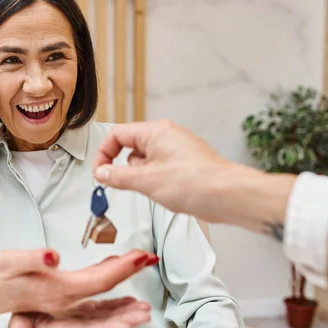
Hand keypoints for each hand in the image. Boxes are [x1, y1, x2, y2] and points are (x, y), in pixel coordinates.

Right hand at [0, 248, 157, 320]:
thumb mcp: (5, 264)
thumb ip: (30, 260)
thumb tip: (52, 258)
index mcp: (55, 295)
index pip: (95, 284)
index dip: (119, 270)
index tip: (139, 257)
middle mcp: (63, 304)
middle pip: (104, 298)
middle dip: (130, 284)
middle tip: (150, 265)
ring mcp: (64, 305)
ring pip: (102, 307)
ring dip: (125, 301)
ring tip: (146, 297)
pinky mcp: (62, 300)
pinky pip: (92, 301)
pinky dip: (109, 292)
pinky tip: (120, 279)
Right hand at [6, 297, 150, 327]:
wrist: (24, 315)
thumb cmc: (21, 317)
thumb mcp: (17, 321)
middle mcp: (75, 326)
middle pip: (103, 325)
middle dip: (125, 320)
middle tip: (144, 315)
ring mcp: (83, 317)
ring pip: (109, 315)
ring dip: (128, 311)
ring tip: (145, 308)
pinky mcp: (86, 308)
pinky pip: (106, 305)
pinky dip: (121, 302)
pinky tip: (134, 300)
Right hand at [92, 120, 239, 222]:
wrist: (227, 195)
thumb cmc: (196, 182)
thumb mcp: (146, 181)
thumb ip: (118, 176)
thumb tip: (102, 173)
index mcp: (155, 132)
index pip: (117, 135)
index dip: (104, 154)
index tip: (100, 173)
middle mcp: (166, 135)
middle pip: (130, 147)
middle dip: (125, 168)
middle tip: (125, 185)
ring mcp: (176, 149)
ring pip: (145, 161)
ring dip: (142, 177)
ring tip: (155, 190)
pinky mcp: (184, 163)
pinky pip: (159, 169)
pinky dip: (156, 181)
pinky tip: (167, 193)